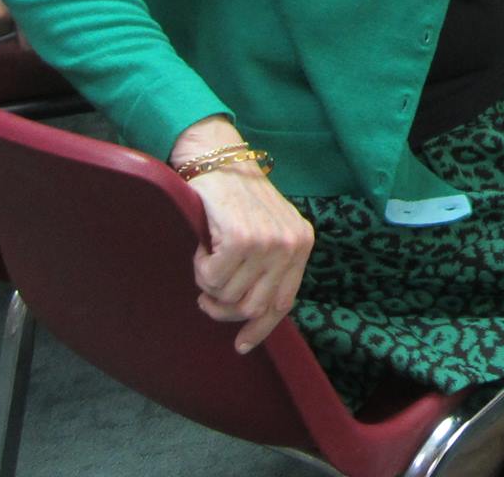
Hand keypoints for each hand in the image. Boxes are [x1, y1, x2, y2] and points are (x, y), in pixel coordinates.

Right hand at [174, 125, 313, 354]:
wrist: (218, 158)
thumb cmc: (238, 199)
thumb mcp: (267, 231)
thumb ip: (269, 268)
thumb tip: (253, 318)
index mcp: (302, 243)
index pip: (283, 303)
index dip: (261, 330)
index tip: (241, 346)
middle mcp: (291, 244)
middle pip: (252, 308)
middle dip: (223, 308)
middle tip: (207, 294)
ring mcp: (267, 242)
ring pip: (228, 296)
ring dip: (209, 286)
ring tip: (208, 258)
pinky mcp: (240, 239)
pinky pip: (211, 280)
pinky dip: (200, 269)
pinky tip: (203, 247)